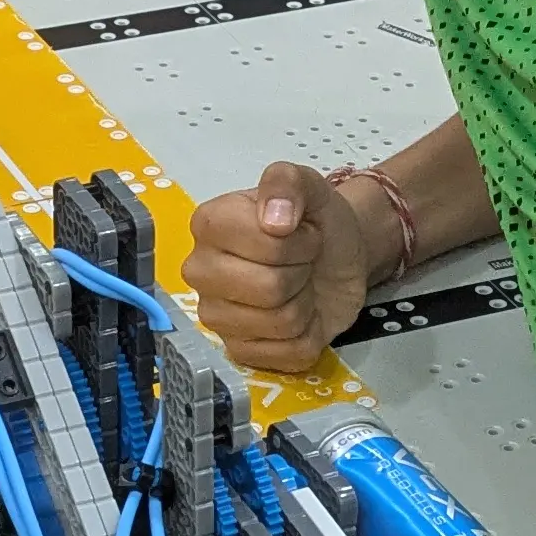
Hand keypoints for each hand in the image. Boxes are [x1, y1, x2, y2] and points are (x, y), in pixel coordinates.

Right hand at [181, 162, 376, 378]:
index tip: (300, 232)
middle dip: (300, 272)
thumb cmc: (314, 222)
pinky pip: (288, 353)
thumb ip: (288, 182)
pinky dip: (308, 334)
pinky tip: (299, 314)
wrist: (334, 257)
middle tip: (300, 261)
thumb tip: (275, 220)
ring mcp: (215, 315)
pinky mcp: (238, 350)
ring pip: (281, 322)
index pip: (266, 245)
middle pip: (269, 288)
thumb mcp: (309, 185)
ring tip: (299, 284)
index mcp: (209, 224)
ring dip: (305, 303)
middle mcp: (200, 271)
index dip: (296, 241)